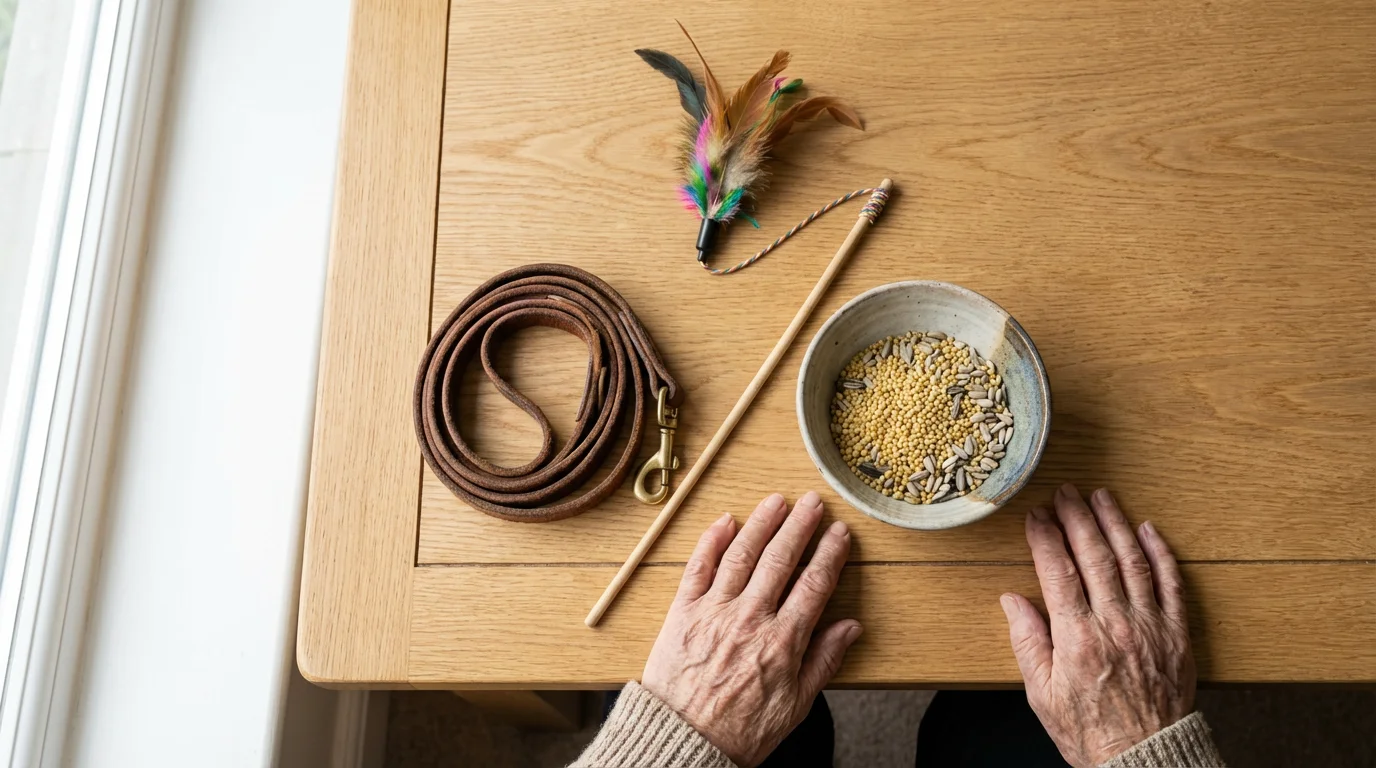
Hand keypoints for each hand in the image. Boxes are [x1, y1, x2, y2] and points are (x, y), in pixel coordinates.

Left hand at [641, 491, 861, 767]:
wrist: (683, 742)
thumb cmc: (739, 731)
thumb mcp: (795, 706)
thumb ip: (823, 661)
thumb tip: (850, 628)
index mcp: (782, 642)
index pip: (813, 585)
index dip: (830, 554)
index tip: (839, 533)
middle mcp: (749, 619)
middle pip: (780, 560)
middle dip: (799, 527)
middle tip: (812, 503)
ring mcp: (713, 612)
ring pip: (741, 555)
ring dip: (761, 524)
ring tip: (776, 502)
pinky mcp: (682, 612)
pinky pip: (697, 568)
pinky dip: (711, 541)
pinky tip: (725, 522)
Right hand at [1000, 484, 1195, 767]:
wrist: (1144, 759)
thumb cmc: (1088, 731)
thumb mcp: (1042, 694)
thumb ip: (1027, 642)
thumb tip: (1013, 600)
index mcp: (1077, 638)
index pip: (1058, 572)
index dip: (1045, 538)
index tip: (1036, 516)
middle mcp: (1115, 625)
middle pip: (1095, 557)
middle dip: (1078, 518)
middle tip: (1066, 492)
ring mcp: (1150, 626)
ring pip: (1133, 561)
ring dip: (1116, 524)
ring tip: (1102, 497)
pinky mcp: (1176, 634)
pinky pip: (1172, 584)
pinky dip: (1161, 553)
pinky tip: (1148, 530)